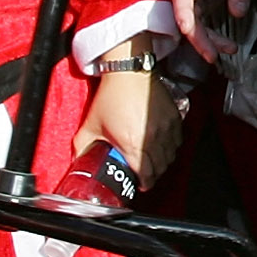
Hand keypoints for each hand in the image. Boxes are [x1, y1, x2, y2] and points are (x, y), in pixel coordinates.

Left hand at [78, 63, 180, 186]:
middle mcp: (153, 138)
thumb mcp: (91, 124)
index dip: (144, 183)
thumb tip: (78, 159)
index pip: (145, 173)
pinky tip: (164, 146)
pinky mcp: (174, 117)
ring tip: (155, 161)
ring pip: (172, 155)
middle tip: (146, 174)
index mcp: (133, 143)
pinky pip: (179, 140)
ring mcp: (166, 127)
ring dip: (164, 162)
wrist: (128, 71)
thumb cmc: (112, 95)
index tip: (140, 184)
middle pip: (161, 167)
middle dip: (153, 175)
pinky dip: (173, 147)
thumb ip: (82, 145)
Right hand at [173, 0, 255, 64]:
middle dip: (198, 39)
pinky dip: (214, 40)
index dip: (183, 14)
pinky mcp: (201, 11)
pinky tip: (228, 47)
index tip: (186, 28)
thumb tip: (238, 12)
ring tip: (228, 50)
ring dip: (208, 43)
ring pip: (195, 28)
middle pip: (186, 19)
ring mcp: (193, 4)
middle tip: (211, 55)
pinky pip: (204, 29)